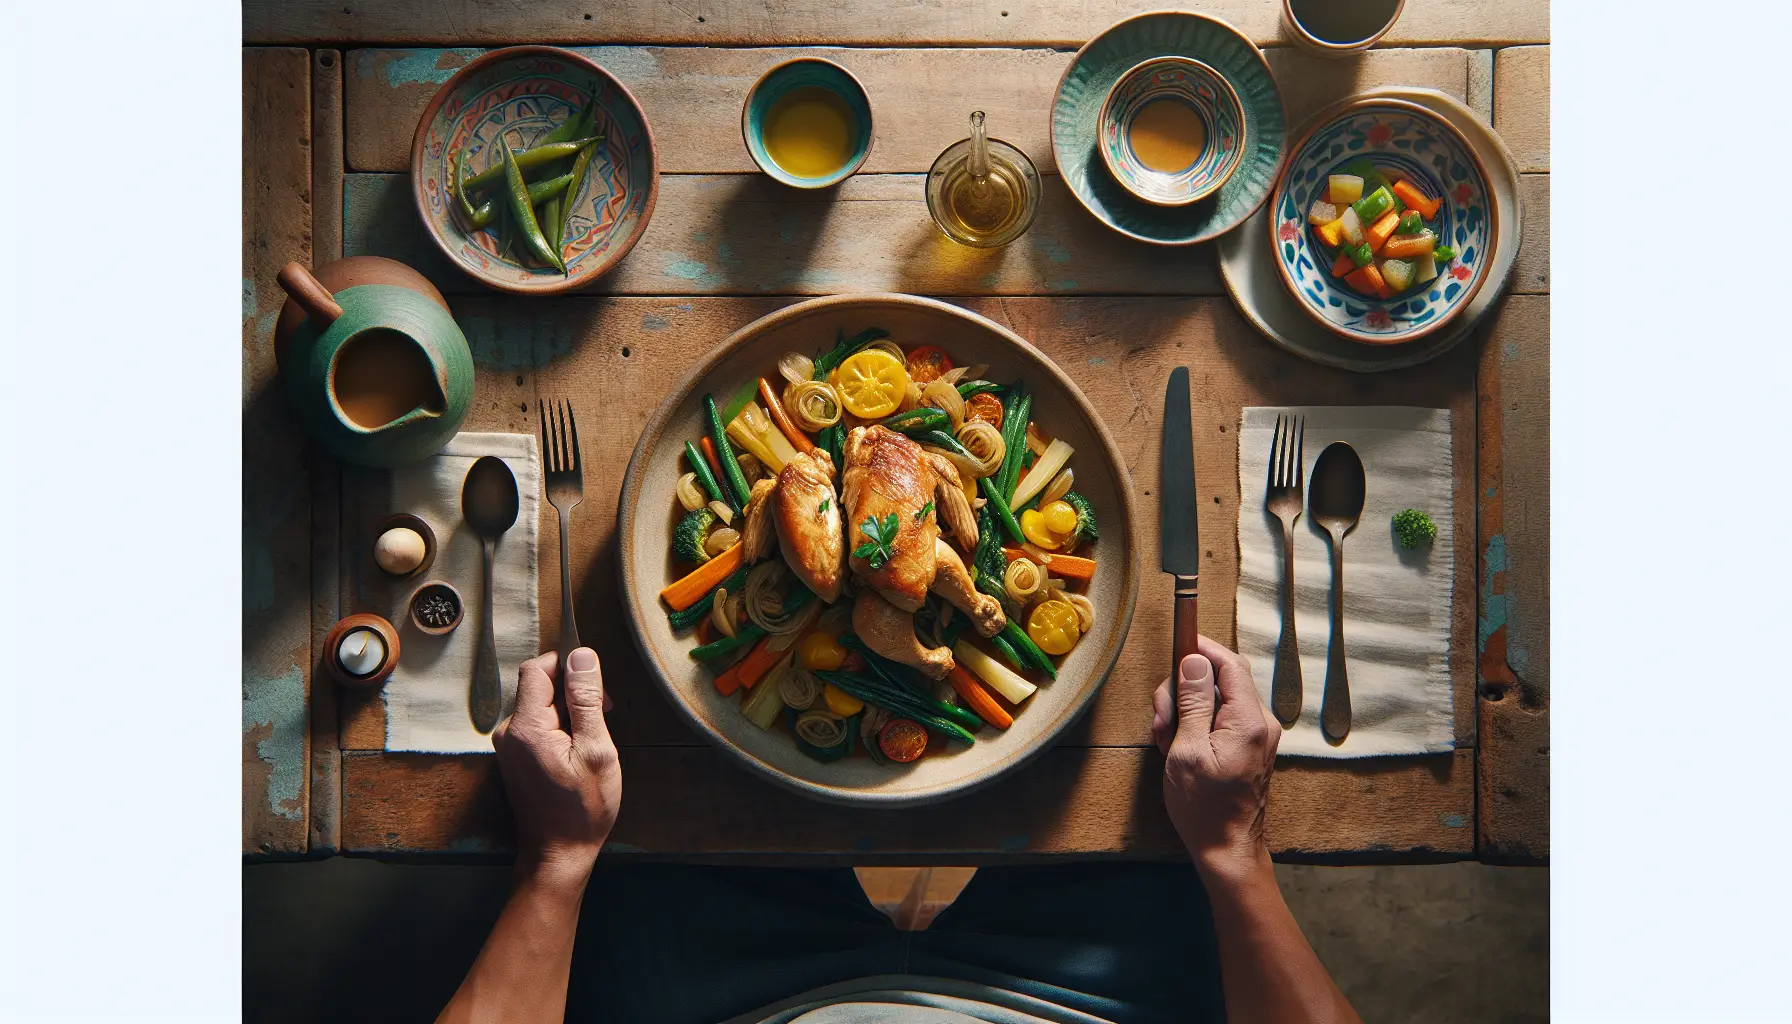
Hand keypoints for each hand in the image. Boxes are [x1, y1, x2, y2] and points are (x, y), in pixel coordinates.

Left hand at [492, 648, 620, 879]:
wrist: (558, 854)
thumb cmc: (583, 808)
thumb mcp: (596, 750)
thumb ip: (586, 700)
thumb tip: (582, 655)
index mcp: (526, 726)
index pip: (537, 668)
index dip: (568, 667)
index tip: (595, 689)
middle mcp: (509, 732)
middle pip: (539, 686)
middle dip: (573, 693)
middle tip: (603, 719)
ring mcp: (509, 747)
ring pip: (540, 707)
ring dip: (568, 713)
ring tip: (591, 743)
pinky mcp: (514, 759)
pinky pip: (537, 727)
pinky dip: (559, 730)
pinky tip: (577, 754)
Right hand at [1151, 635, 1281, 881]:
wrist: (1227, 849)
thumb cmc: (1203, 806)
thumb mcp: (1187, 750)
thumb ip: (1193, 702)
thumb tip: (1194, 661)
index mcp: (1249, 720)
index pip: (1229, 664)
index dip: (1203, 648)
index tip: (1177, 643)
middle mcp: (1261, 722)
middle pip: (1222, 679)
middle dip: (1185, 689)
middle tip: (1161, 719)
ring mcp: (1257, 735)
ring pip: (1217, 700)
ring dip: (1186, 711)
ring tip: (1167, 742)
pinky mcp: (1250, 746)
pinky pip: (1221, 720)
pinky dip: (1197, 726)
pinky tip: (1179, 749)